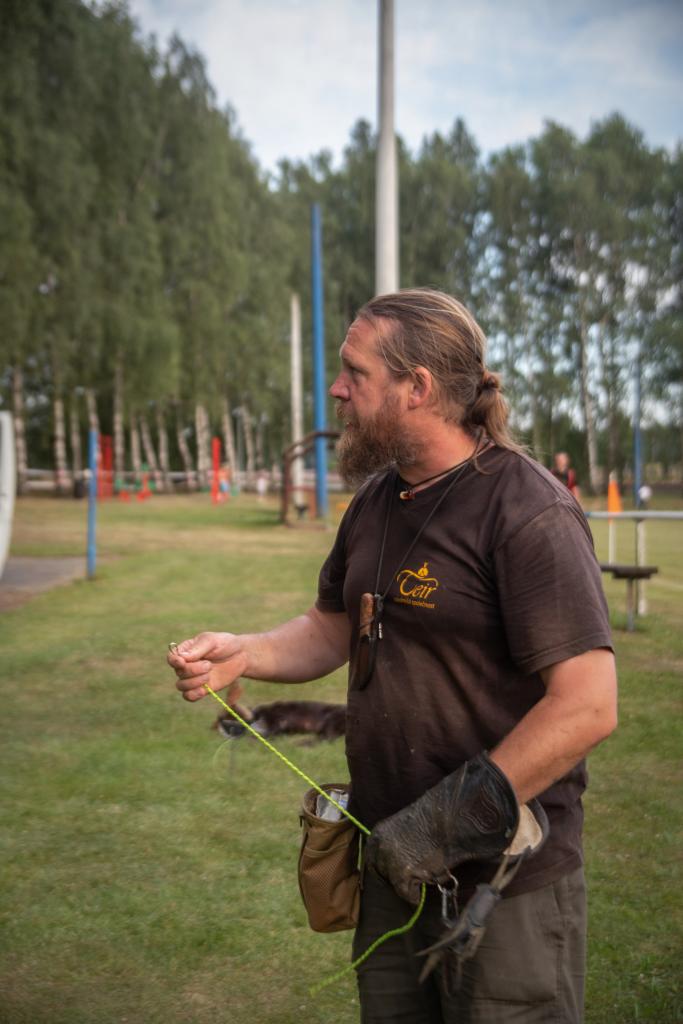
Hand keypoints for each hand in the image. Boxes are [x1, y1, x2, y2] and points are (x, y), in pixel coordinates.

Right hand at [168, 631, 250, 701]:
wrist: (241, 656)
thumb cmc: (225, 644)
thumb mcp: (213, 641)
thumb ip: (198, 649)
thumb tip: (182, 658)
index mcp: (186, 651)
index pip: (172, 658)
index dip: (174, 662)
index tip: (182, 662)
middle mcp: (186, 665)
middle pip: (178, 673)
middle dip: (193, 670)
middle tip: (209, 665)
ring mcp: (193, 678)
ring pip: (181, 686)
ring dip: (194, 682)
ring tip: (209, 675)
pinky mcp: (201, 688)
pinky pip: (189, 697)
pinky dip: (194, 694)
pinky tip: (205, 689)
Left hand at [364, 754, 518, 904]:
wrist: (448, 819)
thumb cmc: (433, 821)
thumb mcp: (402, 828)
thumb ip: (394, 845)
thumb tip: (396, 864)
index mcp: (378, 835)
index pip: (372, 860)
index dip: (383, 870)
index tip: (392, 877)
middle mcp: (379, 848)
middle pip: (380, 874)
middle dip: (392, 880)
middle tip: (407, 882)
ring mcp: (390, 861)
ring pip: (394, 885)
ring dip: (406, 886)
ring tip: (420, 881)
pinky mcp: (403, 875)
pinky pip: (407, 894)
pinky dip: (415, 896)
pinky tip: (423, 891)